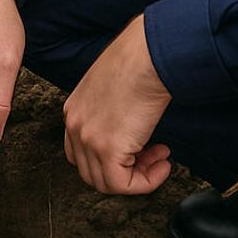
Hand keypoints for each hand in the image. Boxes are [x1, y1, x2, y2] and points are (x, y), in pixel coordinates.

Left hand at [62, 15, 172, 194]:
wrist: (149, 53)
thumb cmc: (141, 60)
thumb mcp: (115, 87)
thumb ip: (113, 111)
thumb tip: (133, 127)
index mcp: (73, 111)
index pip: (81, 154)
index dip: (111, 159)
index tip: (140, 148)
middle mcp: (74, 127)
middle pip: (92, 172)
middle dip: (126, 170)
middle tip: (155, 156)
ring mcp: (87, 139)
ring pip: (106, 182)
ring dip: (138, 176)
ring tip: (161, 158)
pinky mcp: (107, 148)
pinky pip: (122, 184)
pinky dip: (145, 182)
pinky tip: (163, 164)